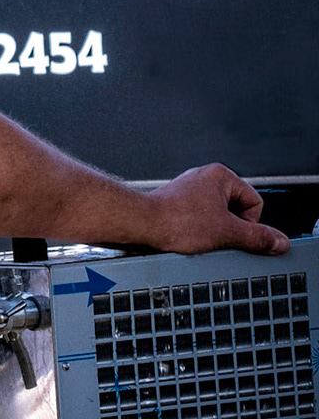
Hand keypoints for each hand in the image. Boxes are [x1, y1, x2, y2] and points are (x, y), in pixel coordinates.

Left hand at [146, 164, 287, 256]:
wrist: (139, 225)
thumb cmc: (174, 220)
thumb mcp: (227, 232)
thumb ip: (257, 237)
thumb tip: (278, 241)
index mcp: (221, 176)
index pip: (255, 202)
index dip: (249, 223)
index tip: (234, 233)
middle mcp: (204, 178)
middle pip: (236, 210)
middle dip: (228, 227)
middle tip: (215, 236)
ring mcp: (188, 190)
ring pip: (216, 216)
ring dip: (212, 230)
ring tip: (197, 236)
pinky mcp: (176, 203)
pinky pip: (198, 219)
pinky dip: (196, 230)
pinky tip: (187, 237)